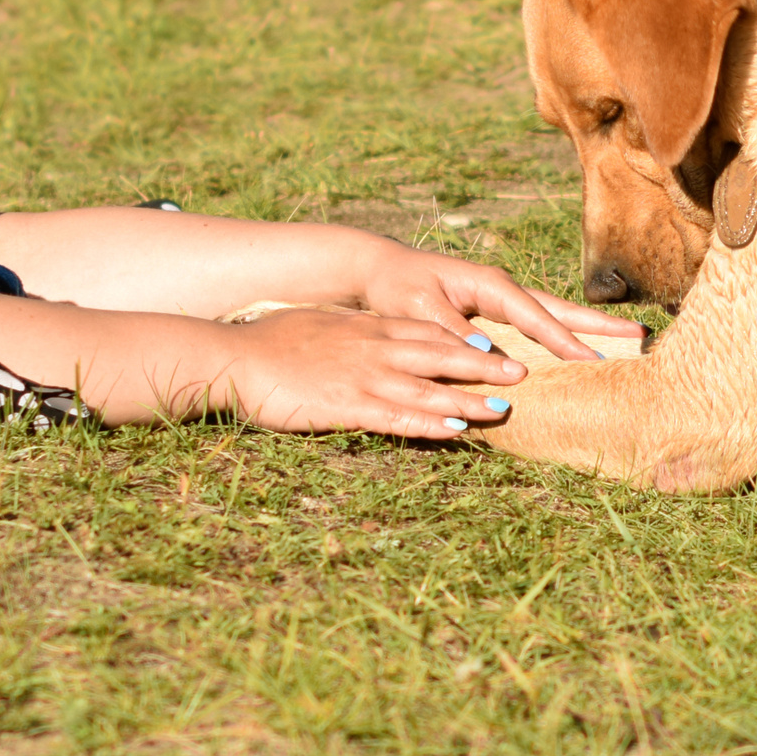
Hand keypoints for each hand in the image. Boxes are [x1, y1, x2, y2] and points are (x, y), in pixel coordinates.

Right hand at [216, 306, 525, 438]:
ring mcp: (363, 378)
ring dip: (468, 401)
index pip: (427, 332)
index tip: (495, 349)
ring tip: (503, 410)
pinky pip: (398, 417)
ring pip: (428, 390)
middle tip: (520, 375)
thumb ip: (353, 330)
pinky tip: (454, 432)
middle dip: (483, 367)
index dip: (464, 343)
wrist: (236, 357)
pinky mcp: (348, 407)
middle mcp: (373, 349)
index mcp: (367, 328)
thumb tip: (371, 331)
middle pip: (440, 357)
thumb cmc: (272, 342)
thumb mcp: (321, 324)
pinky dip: (429, 425)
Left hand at [353, 240, 646, 362]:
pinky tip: (580, 349)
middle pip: (559, 308)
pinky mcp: (496, 310)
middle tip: (640, 334)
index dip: (564, 340)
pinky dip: (562, 334)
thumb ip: (452, 329)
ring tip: (627, 339)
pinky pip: (537, 324)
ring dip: (588, 328)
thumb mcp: (418, 308)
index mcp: (489, 284)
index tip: (593, 360)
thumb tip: (489, 354)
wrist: (379, 269)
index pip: (535, 316)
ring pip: (553, 314)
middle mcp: (502, 288)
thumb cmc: (396, 287)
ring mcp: (502, 298)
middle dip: (598, 324)